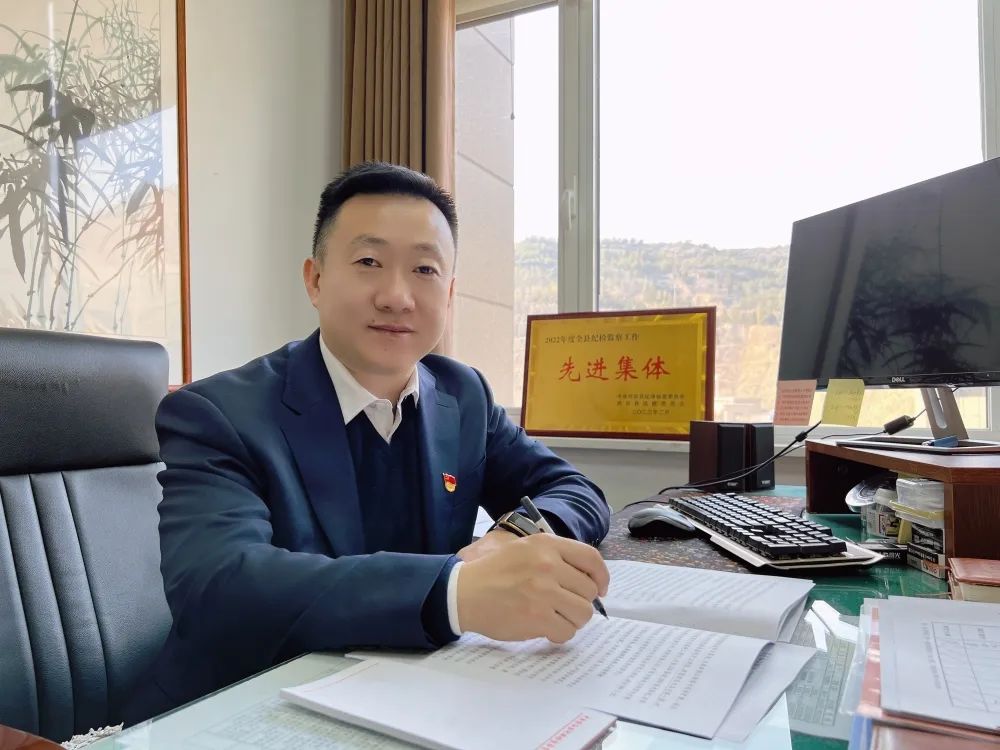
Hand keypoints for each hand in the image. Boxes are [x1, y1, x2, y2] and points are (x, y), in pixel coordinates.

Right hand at [456, 534, 609, 643]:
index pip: (591, 558)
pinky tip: (546, 628)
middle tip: (566, 605)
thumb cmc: (494, 571)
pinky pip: (566, 631)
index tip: (600, 589)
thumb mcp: (524, 548)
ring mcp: (543, 592)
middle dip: (582, 601)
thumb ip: (555, 556)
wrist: (464, 592)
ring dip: (573, 619)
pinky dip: (560, 633)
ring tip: (556, 617)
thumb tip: (589, 579)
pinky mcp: (537, 617)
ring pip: (583, 613)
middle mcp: (548, 565)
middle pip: (589, 590)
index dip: (602, 576)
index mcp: (546, 545)